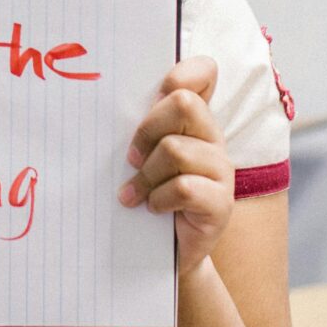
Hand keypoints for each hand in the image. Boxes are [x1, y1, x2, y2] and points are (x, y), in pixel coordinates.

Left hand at [119, 56, 233, 269]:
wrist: (168, 253)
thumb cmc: (150, 197)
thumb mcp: (143, 158)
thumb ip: (140, 129)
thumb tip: (104, 102)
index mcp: (195, 120)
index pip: (204, 73)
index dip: (183, 73)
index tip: (157, 93)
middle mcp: (213, 139)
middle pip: (184, 104)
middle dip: (147, 129)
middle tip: (131, 157)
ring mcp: (222, 171)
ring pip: (176, 149)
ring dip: (145, 175)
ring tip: (134, 194)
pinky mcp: (222, 203)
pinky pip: (184, 187)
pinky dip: (159, 198)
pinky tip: (153, 208)